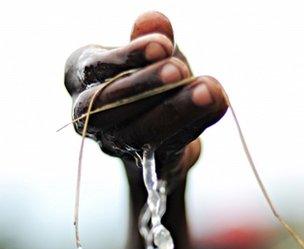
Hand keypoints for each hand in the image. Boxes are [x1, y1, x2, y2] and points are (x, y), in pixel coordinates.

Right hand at [64, 11, 227, 179]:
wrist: (158, 118)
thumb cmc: (146, 76)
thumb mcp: (148, 53)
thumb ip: (150, 37)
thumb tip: (154, 20)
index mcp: (82, 77)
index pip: (96, 68)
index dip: (127, 58)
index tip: (162, 45)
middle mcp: (91, 115)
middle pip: (107, 107)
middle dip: (145, 87)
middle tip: (180, 69)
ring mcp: (116, 142)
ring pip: (138, 133)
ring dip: (175, 110)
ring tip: (208, 89)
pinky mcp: (145, 160)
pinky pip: (167, 146)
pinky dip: (194, 125)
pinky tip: (217, 104)